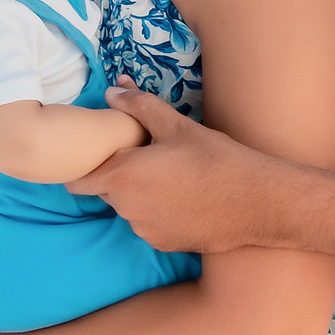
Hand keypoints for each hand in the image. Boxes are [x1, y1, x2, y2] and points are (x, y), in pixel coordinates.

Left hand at [73, 86, 274, 253]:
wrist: (256, 202)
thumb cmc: (216, 159)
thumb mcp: (177, 125)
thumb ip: (139, 106)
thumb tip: (113, 91)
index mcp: (123, 176)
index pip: (78, 180)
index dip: (85, 167)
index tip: (100, 155)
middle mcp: (126, 208)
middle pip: (105, 191)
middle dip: (118, 175)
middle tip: (148, 158)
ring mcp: (144, 229)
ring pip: (127, 208)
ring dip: (138, 194)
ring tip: (171, 177)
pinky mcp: (162, 243)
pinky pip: (147, 224)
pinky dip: (157, 212)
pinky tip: (183, 198)